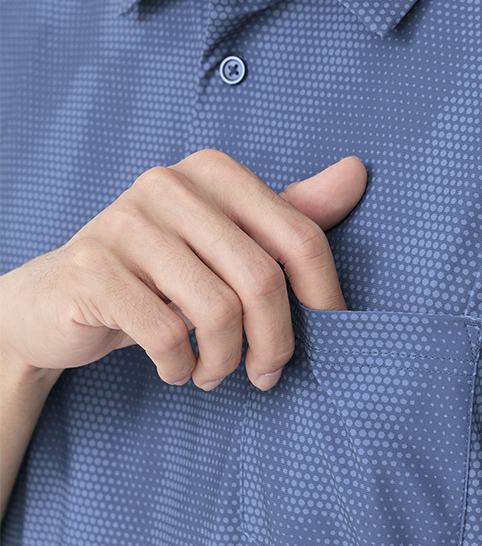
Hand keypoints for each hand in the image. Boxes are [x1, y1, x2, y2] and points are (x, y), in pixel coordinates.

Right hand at [0, 149, 366, 391]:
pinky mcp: (94, 268)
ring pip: (217, 311)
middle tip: (265, 374)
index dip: (323, 296)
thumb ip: (292, 213)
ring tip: (215, 372)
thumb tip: (357, 172)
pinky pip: (167, 334)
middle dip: (275, 342)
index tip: (326, 334)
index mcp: (214, 171)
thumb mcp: (229, 241)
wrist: (59, 299)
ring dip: (226, 360)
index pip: (300, 235)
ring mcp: (126, 222)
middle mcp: (169, 183)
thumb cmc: (160, 273)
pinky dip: (181, 366)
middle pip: (262, 278)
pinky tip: (178, 367)